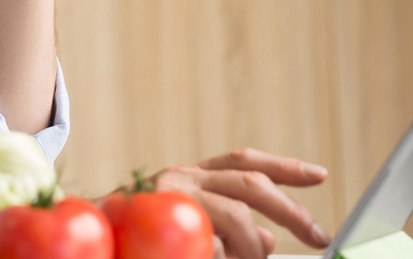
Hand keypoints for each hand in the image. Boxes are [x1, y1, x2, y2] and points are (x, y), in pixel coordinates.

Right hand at [146, 148, 331, 258]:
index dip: (283, 167)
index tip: (320, 175)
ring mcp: (169, 199)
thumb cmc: (142, 236)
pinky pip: (209, 242)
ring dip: (255, 247)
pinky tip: (217, 256)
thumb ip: (231, 226)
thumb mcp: (192, 225)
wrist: (92, 240)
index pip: (242, 162)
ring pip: (235, 215)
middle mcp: (179, 178)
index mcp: (190, 176)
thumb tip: (272, 241)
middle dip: (290, 210)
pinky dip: (222, 255)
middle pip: (249, 184)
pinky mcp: (162, 221)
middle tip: (318, 236)